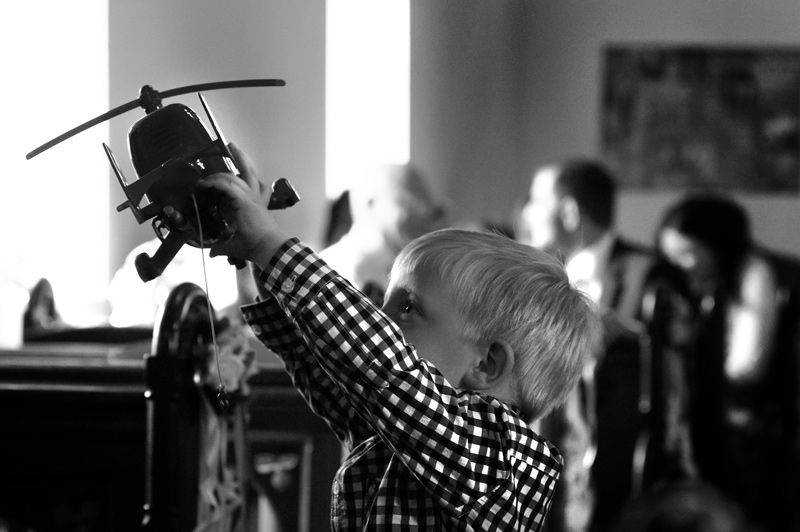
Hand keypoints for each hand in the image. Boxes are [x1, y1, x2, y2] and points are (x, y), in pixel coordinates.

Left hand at [199, 143, 289, 265]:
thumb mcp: (237, 244)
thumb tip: (214, 252)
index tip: (234, 171)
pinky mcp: (244, 200)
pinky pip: (227, 185)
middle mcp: (255, 198)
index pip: (253, 185)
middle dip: (241, 157)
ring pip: (235, 176)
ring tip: (207, 170)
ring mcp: (251, 198)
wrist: (268, 247)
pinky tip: (204, 184)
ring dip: (219, 172)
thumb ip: (224, 246)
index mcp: (256, 205)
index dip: (243, 176)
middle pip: (249, 172)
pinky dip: (214, 182)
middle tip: (232, 146)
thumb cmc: (258, 246)